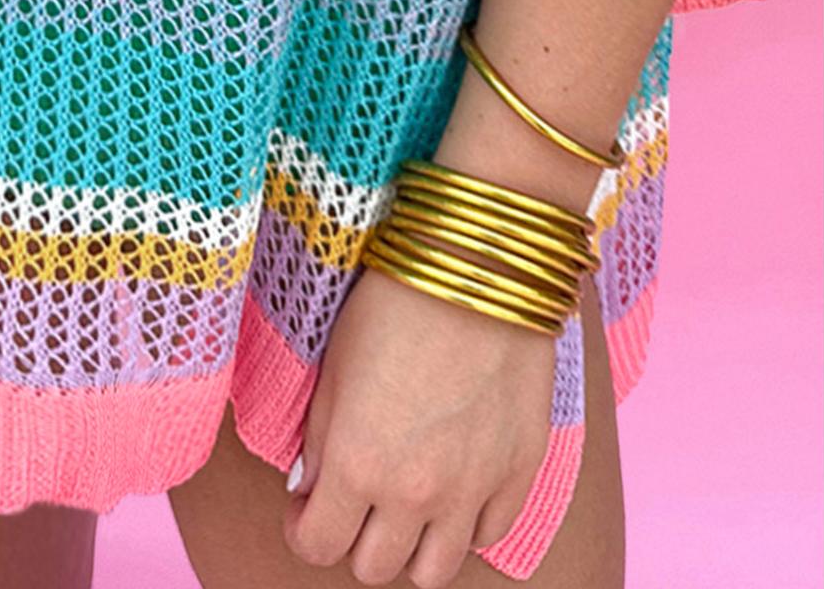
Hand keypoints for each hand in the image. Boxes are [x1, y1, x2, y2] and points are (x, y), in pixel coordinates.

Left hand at [282, 264, 553, 586]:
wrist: (480, 264)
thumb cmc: (396, 301)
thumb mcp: (333, 366)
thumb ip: (318, 439)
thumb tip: (310, 488)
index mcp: (356, 464)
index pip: (317, 547)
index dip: (304, 529)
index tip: (307, 506)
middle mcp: (415, 493)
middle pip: (374, 568)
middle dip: (353, 539)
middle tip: (353, 499)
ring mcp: (472, 490)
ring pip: (433, 573)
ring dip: (410, 547)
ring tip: (403, 503)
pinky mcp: (519, 472)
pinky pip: (488, 537)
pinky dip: (464, 525)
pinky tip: (452, 486)